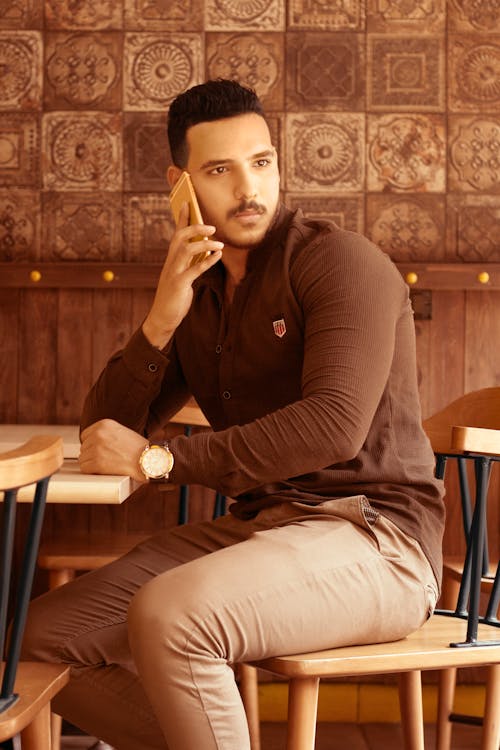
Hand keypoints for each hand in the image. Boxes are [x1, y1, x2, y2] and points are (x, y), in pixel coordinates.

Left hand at [79, 419, 147, 481]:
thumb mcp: (122, 432)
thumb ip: (107, 434)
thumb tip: (91, 444)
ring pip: (83, 459)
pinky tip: (104, 470)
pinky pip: (84, 468)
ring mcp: (96, 448)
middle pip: (84, 448)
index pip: (85, 435)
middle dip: (93, 455)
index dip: (92, 445)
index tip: (101, 451)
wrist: (149, 460)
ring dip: (92, 464)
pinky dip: (93, 472)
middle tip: (108, 459)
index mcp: (104, 424)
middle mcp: (98, 434)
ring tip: (108, 465)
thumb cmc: (139, 449)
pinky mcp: (97, 462)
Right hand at [143, 202, 223, 348]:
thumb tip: (203, 253)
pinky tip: (218, 256)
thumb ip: (189, 265)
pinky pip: (194, 269)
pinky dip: (207, 261)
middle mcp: (170, 263)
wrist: (162, 318)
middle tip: (212, 226)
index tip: (188, 203)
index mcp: (171, 260)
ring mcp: (173, 273)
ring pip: (186, 250)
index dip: (182, 218)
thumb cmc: (174, 297)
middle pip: (179, 237)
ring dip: (204, 244)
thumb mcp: (181, 277)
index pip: (176, 234)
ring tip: (219, 243)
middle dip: (195, 228)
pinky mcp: (179, 284)